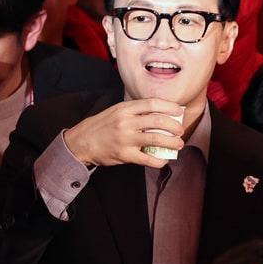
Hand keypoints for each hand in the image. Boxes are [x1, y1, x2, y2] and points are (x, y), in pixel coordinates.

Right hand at [63, 99, 186, 168]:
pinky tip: (164, 160)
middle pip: (158, 120)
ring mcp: (125, 138)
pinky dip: (159, 160)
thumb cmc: (102, 126)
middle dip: (174, 126)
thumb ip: (135, 111)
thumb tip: (160, 112)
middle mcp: (126, 122)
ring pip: (156, 139)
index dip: (169, 106)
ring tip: (178, 144)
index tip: (179, 110)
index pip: (152, 103)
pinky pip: (147, 158)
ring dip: (172, 142)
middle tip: (180, 130)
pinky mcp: (124, 155)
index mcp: (125, 108)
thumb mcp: (116, 111)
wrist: (82, 142)